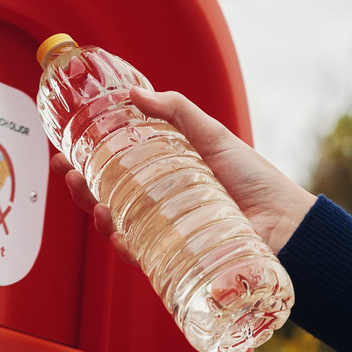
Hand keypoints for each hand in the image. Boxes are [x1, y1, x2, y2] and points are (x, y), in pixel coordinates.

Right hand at [49, 87, 317, 266]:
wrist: (284, 224)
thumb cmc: (255, 179)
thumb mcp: (213, 135)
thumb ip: (176, 111)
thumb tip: (133, 93)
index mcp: (166, 172)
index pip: (118, 164)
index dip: (90, 157)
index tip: (67, 147)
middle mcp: (160, 202)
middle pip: (108, 195)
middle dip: (80, 184)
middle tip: (67, 170)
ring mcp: (164, 230)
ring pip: (115, 223)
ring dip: (93, 210)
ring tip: (88, 195)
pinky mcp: (171, 257)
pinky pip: (136, 252)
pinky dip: (119, 241)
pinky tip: (113, 226)